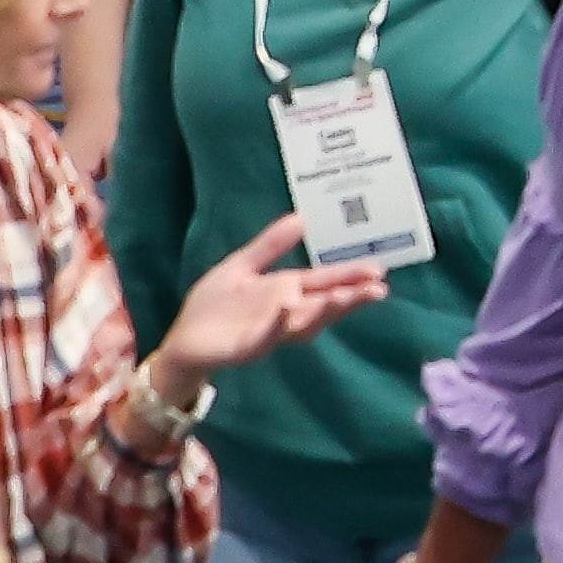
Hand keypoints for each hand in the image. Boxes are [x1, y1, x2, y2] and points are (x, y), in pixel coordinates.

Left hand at [158, 229, 397, 390]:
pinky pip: (267, 334)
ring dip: (326, 311)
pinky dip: (279, 323)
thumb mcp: (242, 266)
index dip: (350, 276)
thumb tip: (301, 217)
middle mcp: (286, 312)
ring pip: (305, 321)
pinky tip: (287, 308)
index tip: (379, 269)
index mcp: (286, 291)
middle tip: (379, 289)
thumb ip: (270, 245)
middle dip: (351, 297)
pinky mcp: (249, 345)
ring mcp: (270, 330)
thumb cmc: (213, 306)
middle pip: (325, 303)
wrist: (183, 341)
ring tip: (346, 297)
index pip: (324, 282)